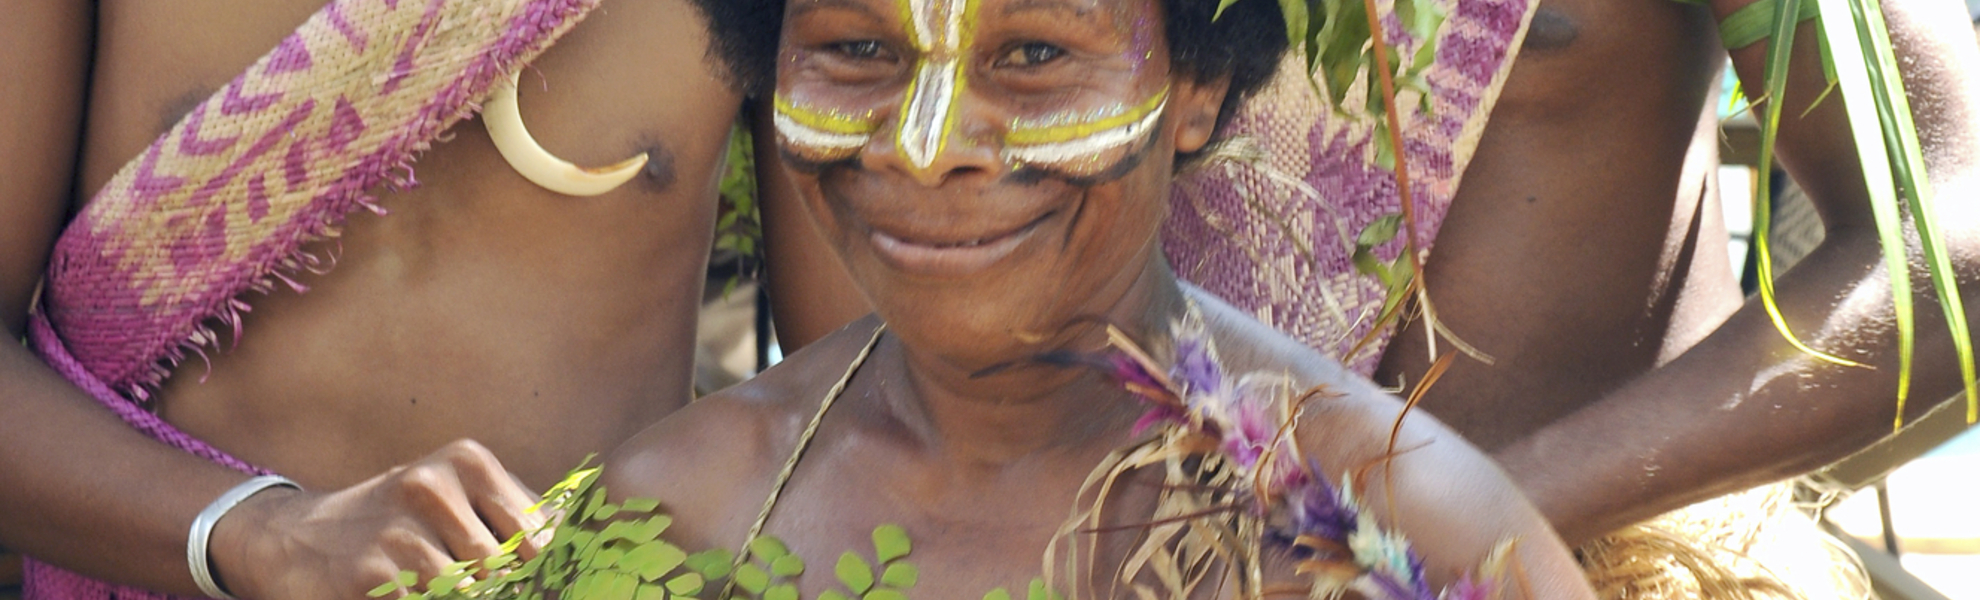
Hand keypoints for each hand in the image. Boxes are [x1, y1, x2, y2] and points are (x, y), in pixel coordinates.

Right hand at [206, 440, 546, 599]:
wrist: (296, 537)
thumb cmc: (399, 520)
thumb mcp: (457, 496)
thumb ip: (518, 514)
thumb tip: (585, 541)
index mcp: (467, 462)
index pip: (541, 532)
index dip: (551, 573)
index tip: (549, 585)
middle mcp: (433, 486)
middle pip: (510, 568)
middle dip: (513, 591)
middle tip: (508, 589)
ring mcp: (398, 532)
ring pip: (474, 594)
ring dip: (470, 596)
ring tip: (441, 583)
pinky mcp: (369, 576)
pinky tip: (414, 592)